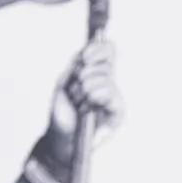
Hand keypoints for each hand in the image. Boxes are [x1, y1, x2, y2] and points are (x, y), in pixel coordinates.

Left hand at [30, 38, 123, 182]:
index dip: (98, 49)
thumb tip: (88, 47)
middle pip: (107, 61)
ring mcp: (115, 97)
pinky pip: (110, 92)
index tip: (83, 57)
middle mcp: (109, 83)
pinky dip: (94, 96)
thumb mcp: (65, 80)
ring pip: (105, 76)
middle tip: (76, 89)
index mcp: (97, 73)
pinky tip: (88, 107)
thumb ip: (77, 63)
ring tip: (79, 102)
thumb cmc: (63, 110)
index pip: (108, 50)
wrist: (62, 135)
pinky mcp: (120, 111)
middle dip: (84, 73)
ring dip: (84, 88)